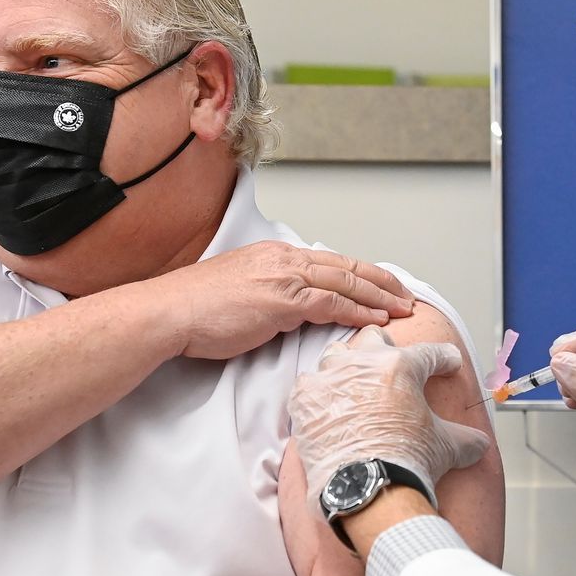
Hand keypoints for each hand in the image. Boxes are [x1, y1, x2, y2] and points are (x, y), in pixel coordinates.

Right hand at [158, 241, 413, 359]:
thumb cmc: (195, 309)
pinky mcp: (282, 300)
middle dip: (381, 281)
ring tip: (403, 309)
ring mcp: (283, 277)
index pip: (328, 260)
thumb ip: (268, 295)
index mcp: (273, 254)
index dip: (360, 272)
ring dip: (379, 297)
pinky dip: (359, 311)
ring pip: (345, 282)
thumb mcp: (239, 291)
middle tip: (405, 295)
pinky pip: (332, 304)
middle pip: (345, 266)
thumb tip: (287, 311)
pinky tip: (377, 321)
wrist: (170, 312)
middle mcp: (282, 259)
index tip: (380, 285)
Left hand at [288, 326, 489, 509]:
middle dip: (384, 348)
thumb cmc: (404, 463)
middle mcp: (362, 363)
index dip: (442, 358)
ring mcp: (329, 377)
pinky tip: (327, 405)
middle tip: (391, 365)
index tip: (446, 361)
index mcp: (400, 366)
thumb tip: (478, 443)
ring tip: (355, 384)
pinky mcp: (304, 398)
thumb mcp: (448, 447)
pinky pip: (309, 383)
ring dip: (347, 366)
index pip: (429, 353)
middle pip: (373, 338)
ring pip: (337, 355)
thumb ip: (465, 438)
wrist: (365, 488)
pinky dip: (319, 393)